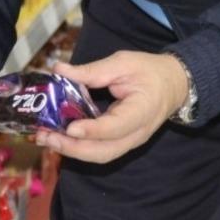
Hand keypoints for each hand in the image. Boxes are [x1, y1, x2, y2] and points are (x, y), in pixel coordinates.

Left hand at [36, 51, 189, 163]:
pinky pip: (99, 151)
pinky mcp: (121, 142)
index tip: (70, 128)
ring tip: (46, 139)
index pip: (116, 127)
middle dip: (73, 148)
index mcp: (143, 111)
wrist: (173, 85)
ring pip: (99, 156)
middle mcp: (136, 134)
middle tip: (46, 136)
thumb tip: (59, 70)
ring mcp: (129, 141)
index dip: (92, 130)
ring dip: (71, 151)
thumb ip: (92, 70)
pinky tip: (58, 138)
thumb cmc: (150, 71)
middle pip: (104, 152)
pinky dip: (77, 147)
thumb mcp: (123, 63)